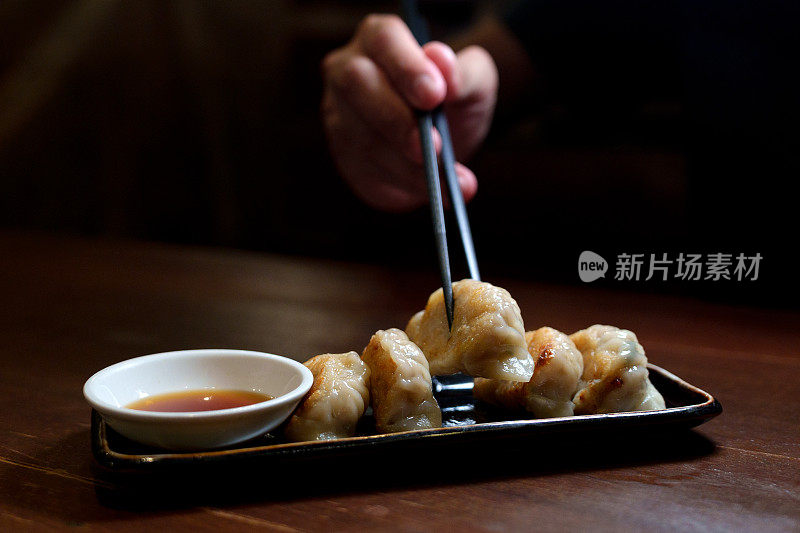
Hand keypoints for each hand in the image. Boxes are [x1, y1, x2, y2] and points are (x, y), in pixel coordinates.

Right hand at [322, 14, 497, 211]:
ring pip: (363, 138)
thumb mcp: (473, 82)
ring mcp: (339, 114)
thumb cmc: (455, 99)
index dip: (407, 68)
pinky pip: (365, 172)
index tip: (435, 96)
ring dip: (408, 166)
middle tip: (437, 149)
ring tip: (449, 183)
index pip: (384, 41)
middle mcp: (348, 71)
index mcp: (380, 39)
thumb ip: (463, 72)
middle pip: (358, 86)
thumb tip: (440, 59)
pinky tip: (431, 193)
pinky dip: (402, 186)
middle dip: (399, 121)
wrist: (446, 138)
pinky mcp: (344, 155)